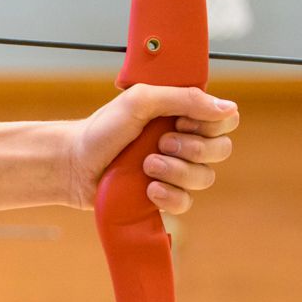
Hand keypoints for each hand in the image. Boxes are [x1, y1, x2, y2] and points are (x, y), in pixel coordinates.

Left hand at [68, 85, 238, 214]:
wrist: (73, 164)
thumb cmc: (102, 129)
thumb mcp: (140, 101)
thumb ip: (184, 99)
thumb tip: (228, 108)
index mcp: (182, 115)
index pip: (225, 119)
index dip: (211, 124)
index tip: (181, 121)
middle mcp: (184, 141)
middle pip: (221, 150)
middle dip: (193, 148)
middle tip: (160, 143)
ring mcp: (175, 171)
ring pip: (205, 177)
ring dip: (177, 171)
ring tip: (146, 166)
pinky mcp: (163, 196)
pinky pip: (186, 202)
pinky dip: (169, 196)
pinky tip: (148, 189)